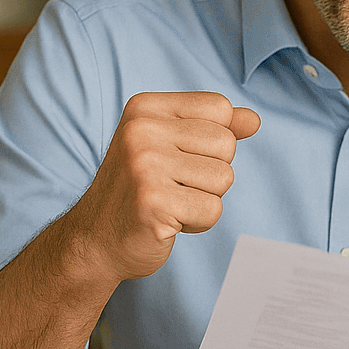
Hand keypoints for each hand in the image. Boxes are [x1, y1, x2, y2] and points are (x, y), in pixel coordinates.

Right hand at [66, 92, 259, 281]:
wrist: (95, 241)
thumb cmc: (142, 190)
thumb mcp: (173, 146)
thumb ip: (215, 127)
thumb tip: (253, 120)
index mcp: (145, 108)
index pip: (220, 108)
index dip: (213, 141)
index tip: (178, 157)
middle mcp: (141, 130)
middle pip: (227, 144)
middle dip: (210, 173)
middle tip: (172, 185)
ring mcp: (145, 166)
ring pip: (224, 178)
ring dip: (204, 199)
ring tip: (169, 202)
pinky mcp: (153, 202)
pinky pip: (213, 210)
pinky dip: (198, 223)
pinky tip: (167, 221)